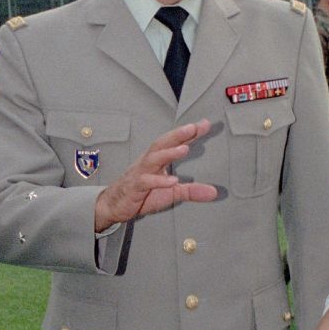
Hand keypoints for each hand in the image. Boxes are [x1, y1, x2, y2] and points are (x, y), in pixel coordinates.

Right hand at [94, 120, 217, 231]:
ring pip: (153, 159)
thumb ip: (191, 191)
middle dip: (177, 135)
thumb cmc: (141, 194)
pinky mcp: (134, 187)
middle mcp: (148, 162)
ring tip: (184, 149)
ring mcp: (140, 173)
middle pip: (162, 144)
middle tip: (193, 127)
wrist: (113, 205)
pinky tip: (172, 180)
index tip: (205, 124)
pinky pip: (145, 181)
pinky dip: (159, 181)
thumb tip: (214, 193)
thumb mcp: (171, 193)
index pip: (174, 143)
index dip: (189, 134)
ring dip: (168, 153)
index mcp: (158, 160)